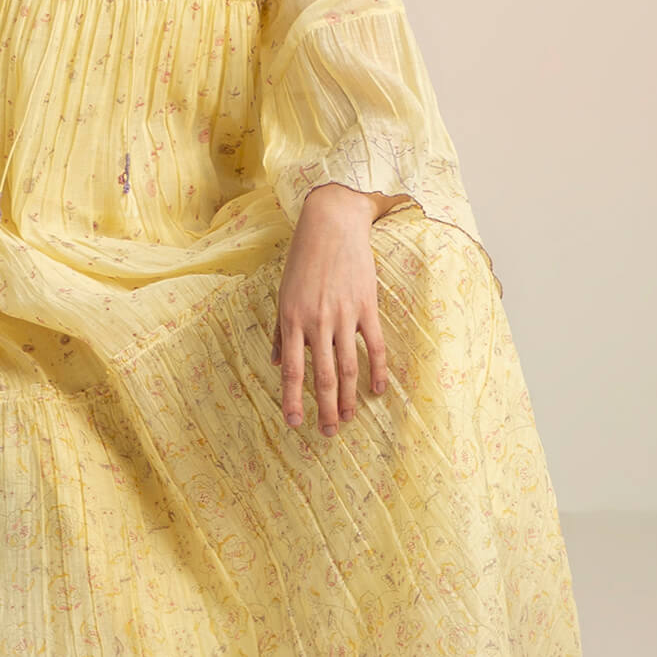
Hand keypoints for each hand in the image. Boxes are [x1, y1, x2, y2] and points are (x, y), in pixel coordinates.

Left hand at [271, 183, 398, 435]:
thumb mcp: (284, 293)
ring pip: (348, 368)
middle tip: (328, 432)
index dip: (293, 399)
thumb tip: (278, 363)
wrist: (332, 224)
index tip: (294, 423)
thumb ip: (282, 331)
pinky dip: (377, 371)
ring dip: (348, 398)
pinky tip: (378, 391)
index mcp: (292, 319)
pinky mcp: (366, 306)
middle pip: (322, 376)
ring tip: (349, 418)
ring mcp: (343, 315)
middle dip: (324, 408)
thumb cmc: (304, 258)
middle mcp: (317, 321)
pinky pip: (374, 346)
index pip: (293, 370)